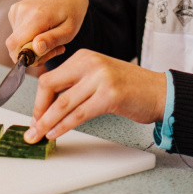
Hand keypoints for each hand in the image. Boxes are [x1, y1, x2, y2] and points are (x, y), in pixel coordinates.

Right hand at [6, 0, 87, 64]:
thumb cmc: (72, 13)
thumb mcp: (69, 30)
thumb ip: (52, 40)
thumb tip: (35, 49)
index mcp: (36, 16)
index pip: (14, 45)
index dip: (25, 57)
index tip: (44, 55)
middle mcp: (22, 11)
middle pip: (16, 45)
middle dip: (33, 54)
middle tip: (54, 49)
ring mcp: (16, 9)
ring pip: (17, 41)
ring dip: (33, 46)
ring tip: (52, 38)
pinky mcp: (14, 10)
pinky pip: (17, 33)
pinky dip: (29, 37)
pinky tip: (43, 32)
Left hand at [24, 49, 166, 142]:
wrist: (160, 91)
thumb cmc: (130, 88)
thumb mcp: (99, 77)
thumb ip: (77, 85)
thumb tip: (50, 106)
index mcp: (84, 57)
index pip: (50, 77)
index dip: (39, 100)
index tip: (36, 116)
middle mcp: (90, 63)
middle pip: (50, 86)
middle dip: (38, 111)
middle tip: (32, 129)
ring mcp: (100, 78)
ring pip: (63, 103)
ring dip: (46, 122)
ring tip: (38, 136)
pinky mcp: (109, 96)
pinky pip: (78, 114)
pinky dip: (63, 126)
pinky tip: (55, 134)